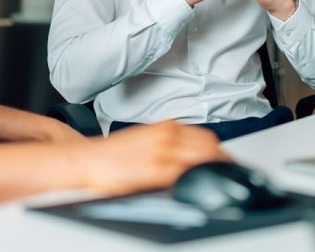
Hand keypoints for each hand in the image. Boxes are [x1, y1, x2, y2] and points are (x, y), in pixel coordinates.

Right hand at [76, 121, 228, 194]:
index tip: (225, 163)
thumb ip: (170, 141)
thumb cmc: (114, 153)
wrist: (88, 160)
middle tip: (225, 174)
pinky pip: (187, 175)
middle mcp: (167, 135)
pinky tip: (197, 187)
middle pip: (209, 147)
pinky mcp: (156, 171)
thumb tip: (193, 153)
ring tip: (216, 181)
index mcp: (166, 127)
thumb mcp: (147, 137)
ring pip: (203, 158)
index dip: (219, 152)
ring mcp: (163, 153)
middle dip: (221, 161)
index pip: (206, 137)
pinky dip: (196, 180)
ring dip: (213, 169)